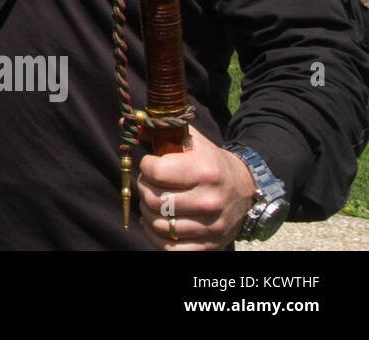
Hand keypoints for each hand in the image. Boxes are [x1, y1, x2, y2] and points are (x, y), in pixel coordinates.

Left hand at [135, 125, 256, 249]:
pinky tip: (157, 223)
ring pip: (158, 225)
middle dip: (144, 189)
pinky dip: (155, 236)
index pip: (156, 172)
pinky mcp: (209, 245)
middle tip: (150, 184)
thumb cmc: (210, 162)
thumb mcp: (190, 140)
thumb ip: (158, 130)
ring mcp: (210, 226)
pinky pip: (169, 249)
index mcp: (204, 171)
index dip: (146, 166)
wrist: (245, 188)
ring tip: (155, 202)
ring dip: (148, 212)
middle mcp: (209, 201)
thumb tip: (126, 122)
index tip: (151, 164)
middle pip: (154, 200)